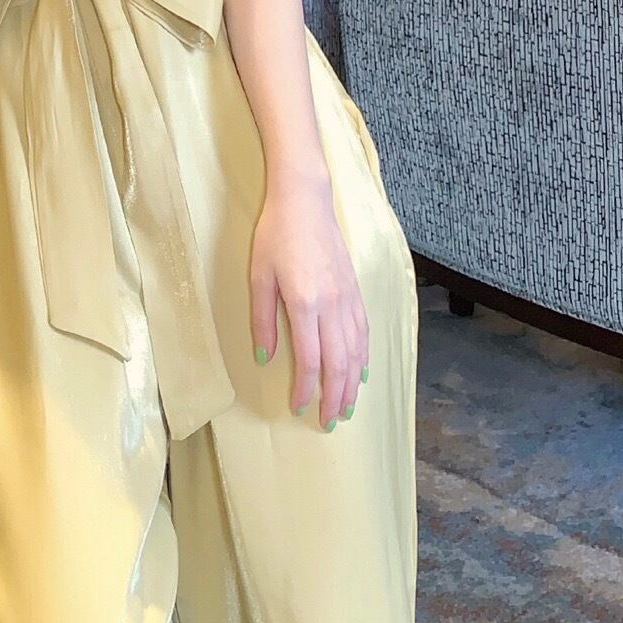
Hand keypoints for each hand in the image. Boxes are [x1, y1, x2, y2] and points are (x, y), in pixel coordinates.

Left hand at [248, 173, 368, 430]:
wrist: (305, 201)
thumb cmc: (275, 235)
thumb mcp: (259, 276)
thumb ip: (263, 320)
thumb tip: (265, 358)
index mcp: (305, 303)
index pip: (310, 359)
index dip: (306, 388)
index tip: (300, 407)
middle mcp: (332, 304)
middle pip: (339, 363)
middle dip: (335, 396)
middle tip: (329, 421)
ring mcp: (348, 297)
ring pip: (356, 351)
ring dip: (352, 383)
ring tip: (347, 406)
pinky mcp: (356, 289)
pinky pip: (364, 332)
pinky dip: (363, 357)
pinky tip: (361, 372)